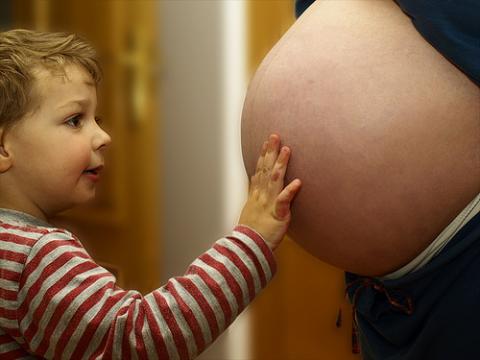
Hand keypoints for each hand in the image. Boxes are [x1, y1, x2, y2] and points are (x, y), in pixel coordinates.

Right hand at [238, 134, 301, 249]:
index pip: (260, 171)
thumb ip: (257, 197)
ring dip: (281, 164)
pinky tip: (298, 182)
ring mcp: (269, 204)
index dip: (263, 155)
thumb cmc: (252, 232)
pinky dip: (290, 192)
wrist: (248, 248)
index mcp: (256, 195)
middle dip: (270, 152)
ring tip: (287, 150)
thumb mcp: (252, 211)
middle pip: (266, 170)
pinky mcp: (278, 216)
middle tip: (275, 135)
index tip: (266, 142)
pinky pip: (284, 202)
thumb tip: (259, 187)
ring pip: (275, 180)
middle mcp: (262, 196)